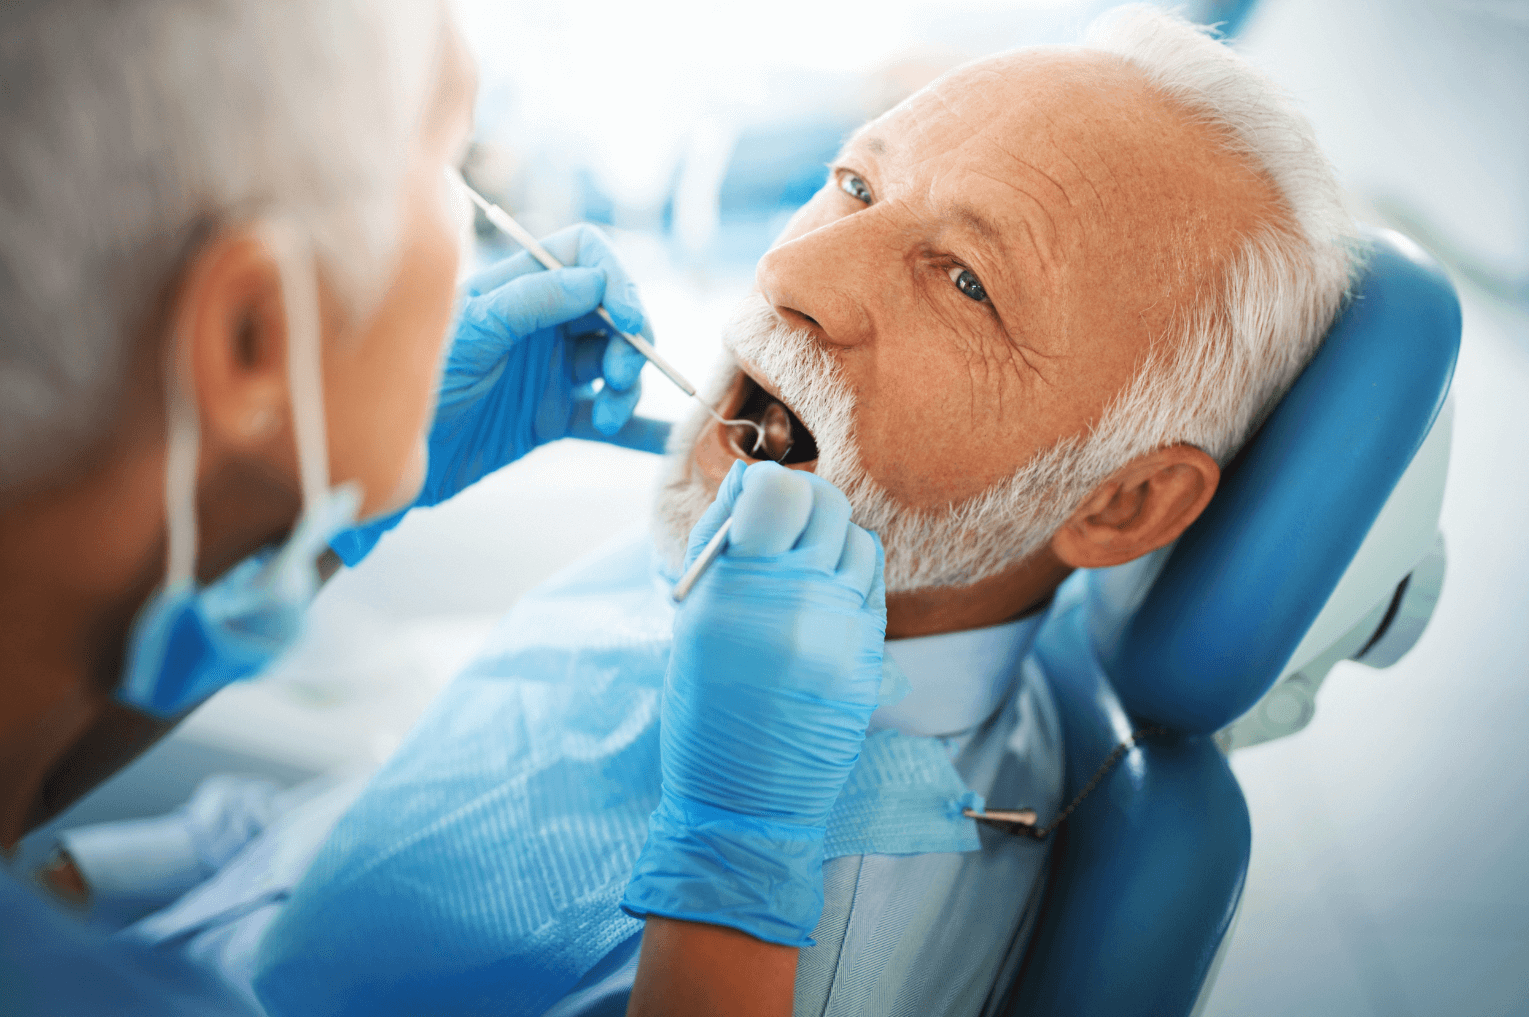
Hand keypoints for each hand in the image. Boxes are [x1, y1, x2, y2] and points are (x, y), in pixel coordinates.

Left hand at [424, 223, 652, 502]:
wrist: (383, 458)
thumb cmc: (411, 382)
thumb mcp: (470, 335)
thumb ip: (529, 303)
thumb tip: (594, 279)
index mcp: (516, 288)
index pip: (585, 254)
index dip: (616, 279)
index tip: (627, 319)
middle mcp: (539, 323)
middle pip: (611, 312)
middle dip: (630, 341)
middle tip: (619, 378)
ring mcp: (548, 370)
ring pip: (615, 364)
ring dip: (628, 387)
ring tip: (610, 416)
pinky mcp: (550, 418)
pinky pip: (606, 416)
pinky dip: (639, 428)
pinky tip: (667, 442)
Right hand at [622, 461, 886, 946]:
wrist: (745, 801)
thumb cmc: (704, 711)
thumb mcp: (693, 623)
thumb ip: (721, 548)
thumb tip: (749, 482)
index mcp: (736, 593)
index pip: (779, 491)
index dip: (767, 487)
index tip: (754, 508)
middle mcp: (796, 603)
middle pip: (827, 503)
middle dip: (803, 506)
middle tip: (781, 532)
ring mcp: (841, 628)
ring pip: (856, 538)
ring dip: (831, 541)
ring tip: (801, 575)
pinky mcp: (870, 653)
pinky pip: (872, 582)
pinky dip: (852, 576)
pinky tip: (825, 601)